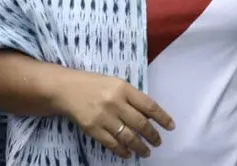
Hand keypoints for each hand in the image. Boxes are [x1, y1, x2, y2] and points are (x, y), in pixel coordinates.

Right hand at [54, 70, 174, 158]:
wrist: (67, 89)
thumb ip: (131, 97)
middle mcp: (115, 102)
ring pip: (128, 137)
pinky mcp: (93, 128)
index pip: (149, 105)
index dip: (162, 118)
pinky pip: (112, 143)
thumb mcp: (115, 83)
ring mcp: (104, 116)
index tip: (170, 127)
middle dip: (152, 136)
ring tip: (146, 152)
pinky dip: (122, 151)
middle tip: (158, 142)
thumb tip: (149, 115)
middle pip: (140, 123)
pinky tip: (128, 153)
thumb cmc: (94, 85)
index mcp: (123, 88)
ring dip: (140, 147)